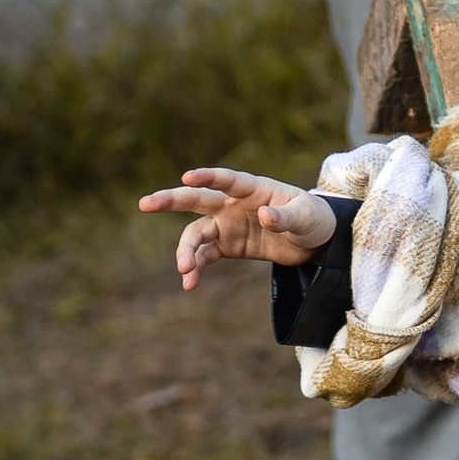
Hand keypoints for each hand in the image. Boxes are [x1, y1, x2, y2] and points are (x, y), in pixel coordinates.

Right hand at [139, 165, 336, 289]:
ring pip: (196, 234)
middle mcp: (232, 204)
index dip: (208, 176)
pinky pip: (205, 256)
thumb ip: (286, 217)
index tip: (187, 176)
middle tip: (145, 204)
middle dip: (170, 200)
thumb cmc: (311, 218)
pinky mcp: (227, 246)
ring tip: (184, 270)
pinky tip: (190, 283)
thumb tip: (266, 215)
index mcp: (252, 189)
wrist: (313, 241)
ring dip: (186, 250)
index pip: (227, 179)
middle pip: (197, 199)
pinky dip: (195, 268)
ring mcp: (226, 225)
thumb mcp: (306, 217)